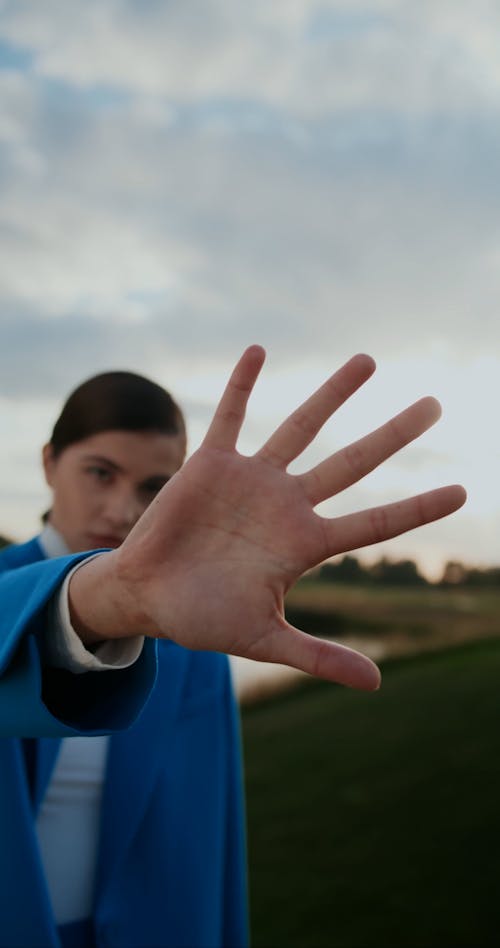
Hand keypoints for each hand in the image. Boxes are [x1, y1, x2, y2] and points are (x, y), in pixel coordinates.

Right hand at [70, 346, 465, 689]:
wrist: (148, 595)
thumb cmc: (204, 618)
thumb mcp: (264, 638)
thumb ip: (318, 655)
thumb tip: (378, 683)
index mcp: (305, 544)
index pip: (374, 524)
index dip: (418, 507)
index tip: (463, 490)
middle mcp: (287, 504)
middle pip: (352, 462)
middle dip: (393, 434)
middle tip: (435, 404)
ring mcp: (252, 480)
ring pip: (301, 427)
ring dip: (332, 395)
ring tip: (368, 361)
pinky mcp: (211, 464)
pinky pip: (231, 416)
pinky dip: (242, 385)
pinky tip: (259, 352)